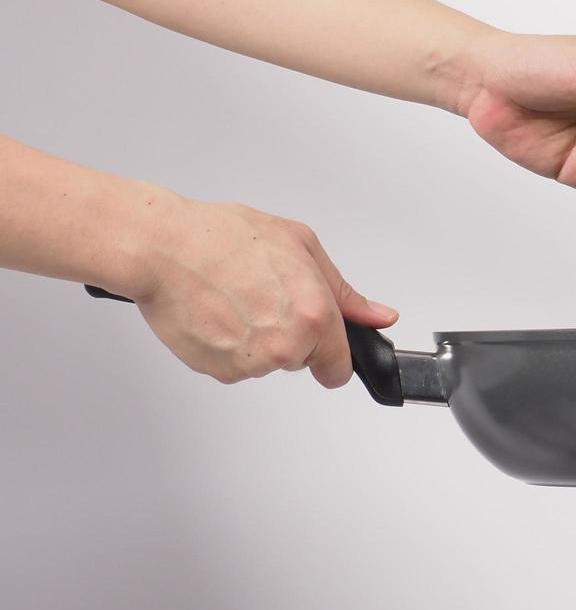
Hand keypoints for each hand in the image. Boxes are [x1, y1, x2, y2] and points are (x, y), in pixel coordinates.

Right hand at [125, 198, 397, 386]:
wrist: (163, 249)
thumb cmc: (224, 239)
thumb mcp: (302, 247)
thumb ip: (345, 294)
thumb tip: (378, 316)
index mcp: (315, 317)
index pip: (339, 368)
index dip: (332, 355)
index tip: (323, 346)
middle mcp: (285, 346)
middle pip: (300, 360)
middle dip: (291, 334)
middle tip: (265, 295)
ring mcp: (248, 363)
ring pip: (265, 362)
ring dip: (256, 338)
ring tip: (236, 298)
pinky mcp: (215, 370)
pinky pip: (234, 365)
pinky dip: (228, 345)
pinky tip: (217, 312)